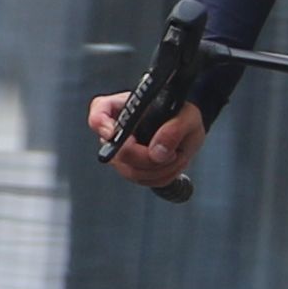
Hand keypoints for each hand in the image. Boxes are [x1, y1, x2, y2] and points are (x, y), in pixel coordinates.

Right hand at [87, 88, 206, 193]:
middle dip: (147, 158)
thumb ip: (175, 128)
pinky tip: (172, 163)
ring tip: (177, 156)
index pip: (99, 113)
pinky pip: (144, 181)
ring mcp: (123, 153)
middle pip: (118, 152)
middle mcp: (118, 131)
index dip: (101, 124)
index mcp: (125, 107)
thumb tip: (158, 151)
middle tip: (170, 153)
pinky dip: (163, 176)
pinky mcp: (133, 169)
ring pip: (132, 172)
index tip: (113, 133)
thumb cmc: (181, 114)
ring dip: (160, 170)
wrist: (187, 129)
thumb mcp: (188, 115)